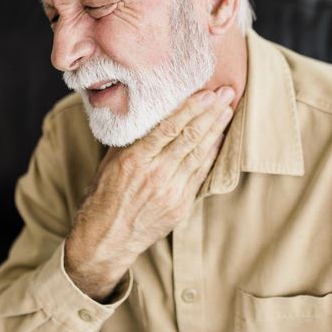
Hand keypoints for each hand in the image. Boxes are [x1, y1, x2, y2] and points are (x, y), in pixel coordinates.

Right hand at [64, 86, 234, 300]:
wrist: (106, 239)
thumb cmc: (104, 196)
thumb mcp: (110, 162)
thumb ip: (132, 138)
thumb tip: (150, 111)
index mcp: (135, 160)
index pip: (169, 127)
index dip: (191, 108)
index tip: (206, 92)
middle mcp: (155, 174)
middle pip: (189, 137)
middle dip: (211, 112)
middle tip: (227, 92)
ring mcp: (171, 191)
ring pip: (199, 154)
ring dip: (215, 129)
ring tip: (228, 110)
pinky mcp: (181, 205)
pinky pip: (200, 174)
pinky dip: (211, 154)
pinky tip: (219, 138)